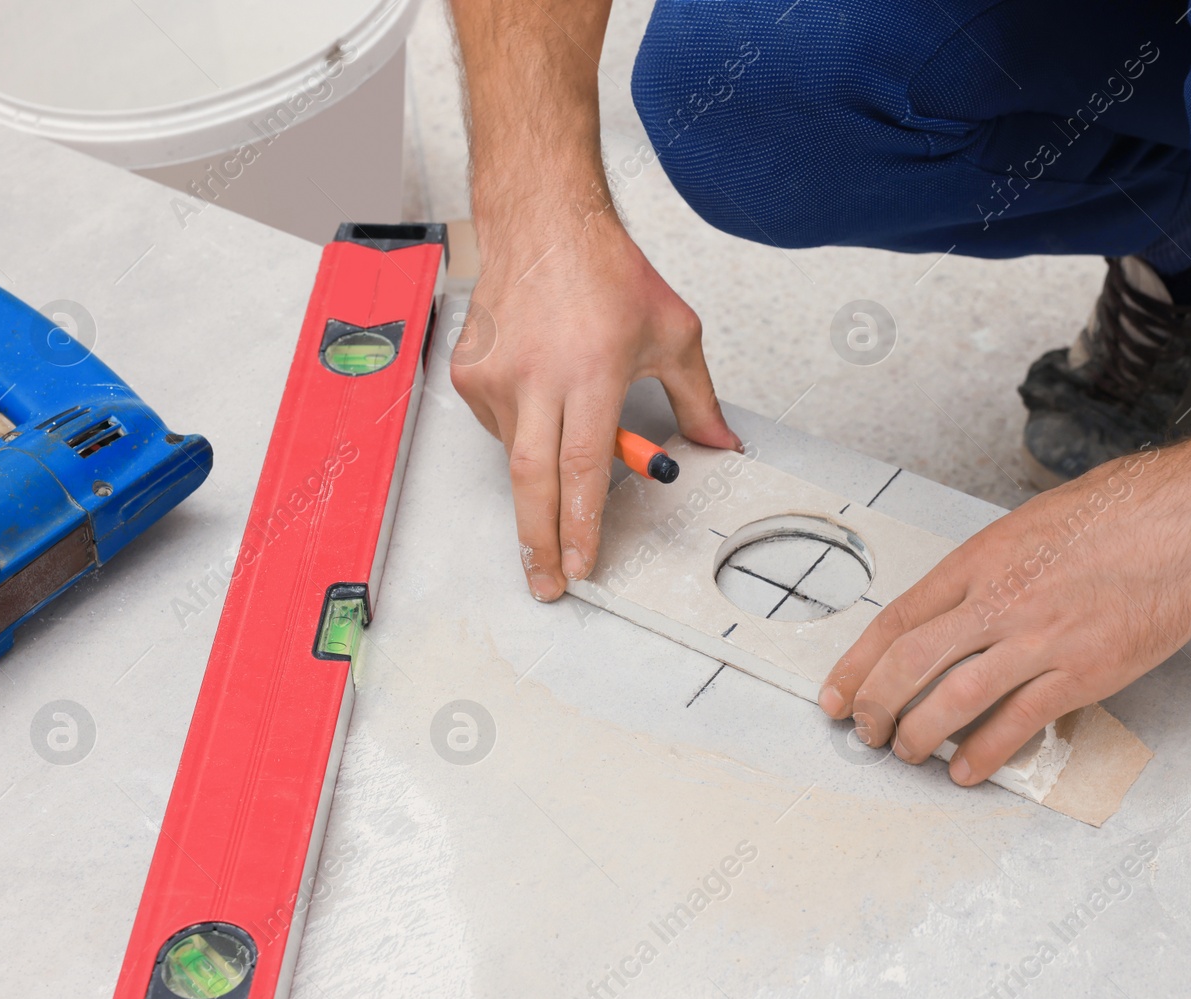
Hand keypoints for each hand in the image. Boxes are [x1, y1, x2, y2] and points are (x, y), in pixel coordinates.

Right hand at [451, 219, 740, 600]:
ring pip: (517, 456)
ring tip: (563, 424)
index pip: (584, 468)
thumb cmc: (607, 273)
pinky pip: (498, 428)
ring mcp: (497, 377)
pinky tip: (541, 397)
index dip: (582, 524)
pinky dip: (524, 432)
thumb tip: (720, 444)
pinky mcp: (469, 374)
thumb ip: (698, 399)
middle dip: (540, 542)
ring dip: (543, 469)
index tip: (582, 565)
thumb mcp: (674, 333)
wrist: (543, 223)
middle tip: (548, 583)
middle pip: (533, 483)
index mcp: (591, 371)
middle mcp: (537, 377)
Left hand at [818, 445, 1190, 784]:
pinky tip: (966, 769)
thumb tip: (949, 611)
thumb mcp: (1023, 528)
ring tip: (906, 752)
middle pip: (911, 663)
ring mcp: (1039, 638)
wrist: (1184, 521)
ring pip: (954, 698)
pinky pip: (1019, 722)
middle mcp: (998, 600)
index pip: (896, 620)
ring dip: (920, 734)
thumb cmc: (1111, 516)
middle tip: (864, 730)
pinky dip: (985, 753)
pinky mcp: (1082, 671)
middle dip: (876, 705)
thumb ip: (982, 572)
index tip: (837, 692)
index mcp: (978, 562)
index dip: (856, 663)